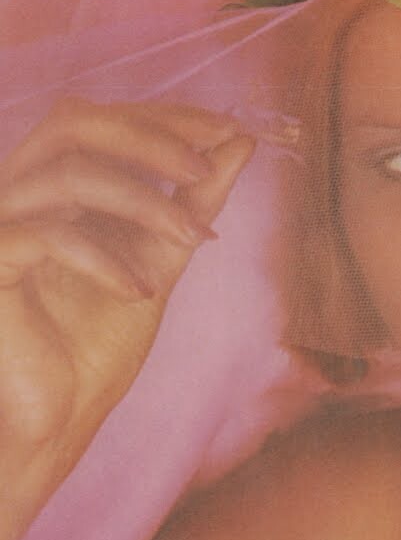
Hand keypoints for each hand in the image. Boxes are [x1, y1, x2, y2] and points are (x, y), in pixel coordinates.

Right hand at [0, 99, 254, 539]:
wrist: (50, 423)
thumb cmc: (93, 345)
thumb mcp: (160, 260)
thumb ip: (192, 202)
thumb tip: (240, 143)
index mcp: (49, 187)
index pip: (98, 120)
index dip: (162, 117)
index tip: (228, 131)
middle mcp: (14, 195)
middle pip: (72, 123)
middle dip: (149, 136)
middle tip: (206, 166)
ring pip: (66, 174)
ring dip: (143, 200)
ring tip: (193, 238)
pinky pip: (44, 236)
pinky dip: (104, 256)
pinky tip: (141, 289)